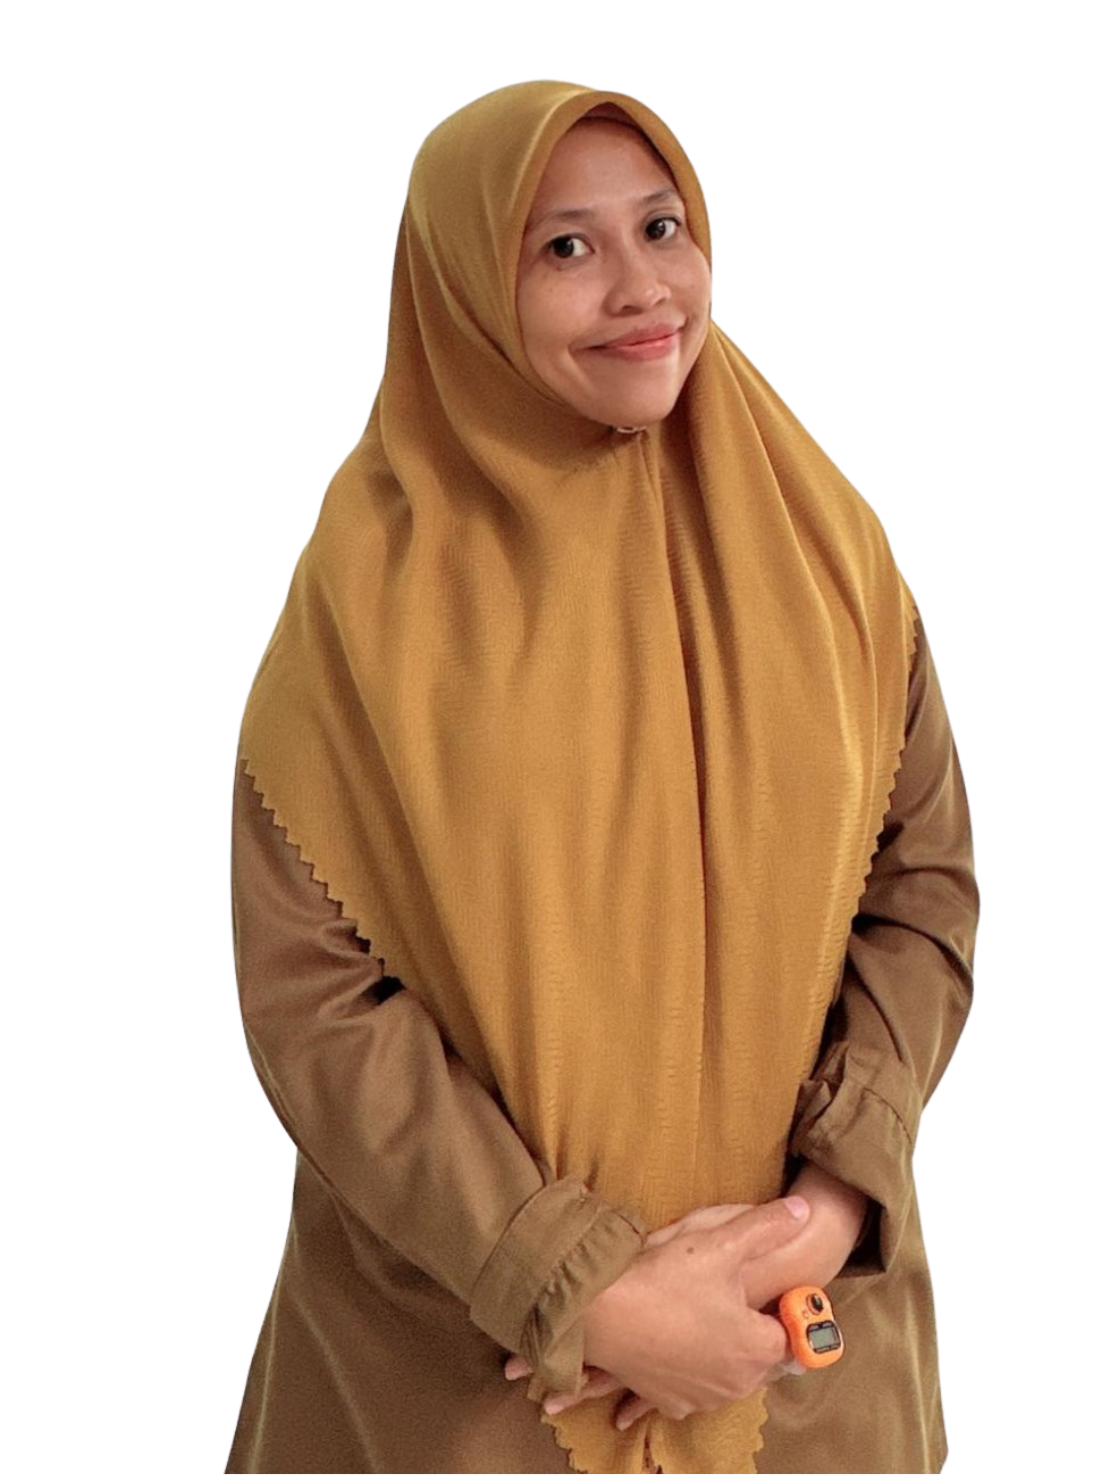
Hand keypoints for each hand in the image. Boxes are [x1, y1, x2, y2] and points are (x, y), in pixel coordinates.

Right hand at [508, 1196, 808, 1426]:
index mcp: (757, 1349)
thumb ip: (767, 1226)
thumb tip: (802, 1210)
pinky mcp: (670, 1401)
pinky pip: (695, 1384)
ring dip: (725, 1349)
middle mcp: (736, 1383)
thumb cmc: (664, 1281)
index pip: (795, 1336)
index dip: (786, 1309)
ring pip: (729, 1372)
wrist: (600, 1314)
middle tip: (735, 1295)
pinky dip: (693, 1365)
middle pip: (763, 1357)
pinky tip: (679, 1337)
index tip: (773, 1290)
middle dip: (756, 1329)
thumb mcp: (721, 1242)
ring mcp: (702, 1397)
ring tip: (705, 1312)